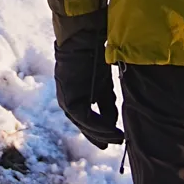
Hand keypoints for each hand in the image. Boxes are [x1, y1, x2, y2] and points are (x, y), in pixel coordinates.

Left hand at [54, 30, 120, 146]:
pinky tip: (111, 130)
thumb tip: (113, 124)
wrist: (82, 39)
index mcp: (74, 97)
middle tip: (115, 143)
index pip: (86, 120)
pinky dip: (99, 125)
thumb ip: (106, 105)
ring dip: (101, 133)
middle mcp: (67, 101)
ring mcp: (66, 100)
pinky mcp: (68, 99)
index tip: (112, 140)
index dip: (99, 132)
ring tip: (118, 138)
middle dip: (99, 137)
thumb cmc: (94, 57)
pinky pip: (84, 118)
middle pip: (83, 126)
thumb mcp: (103, 85)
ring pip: (84, 124)